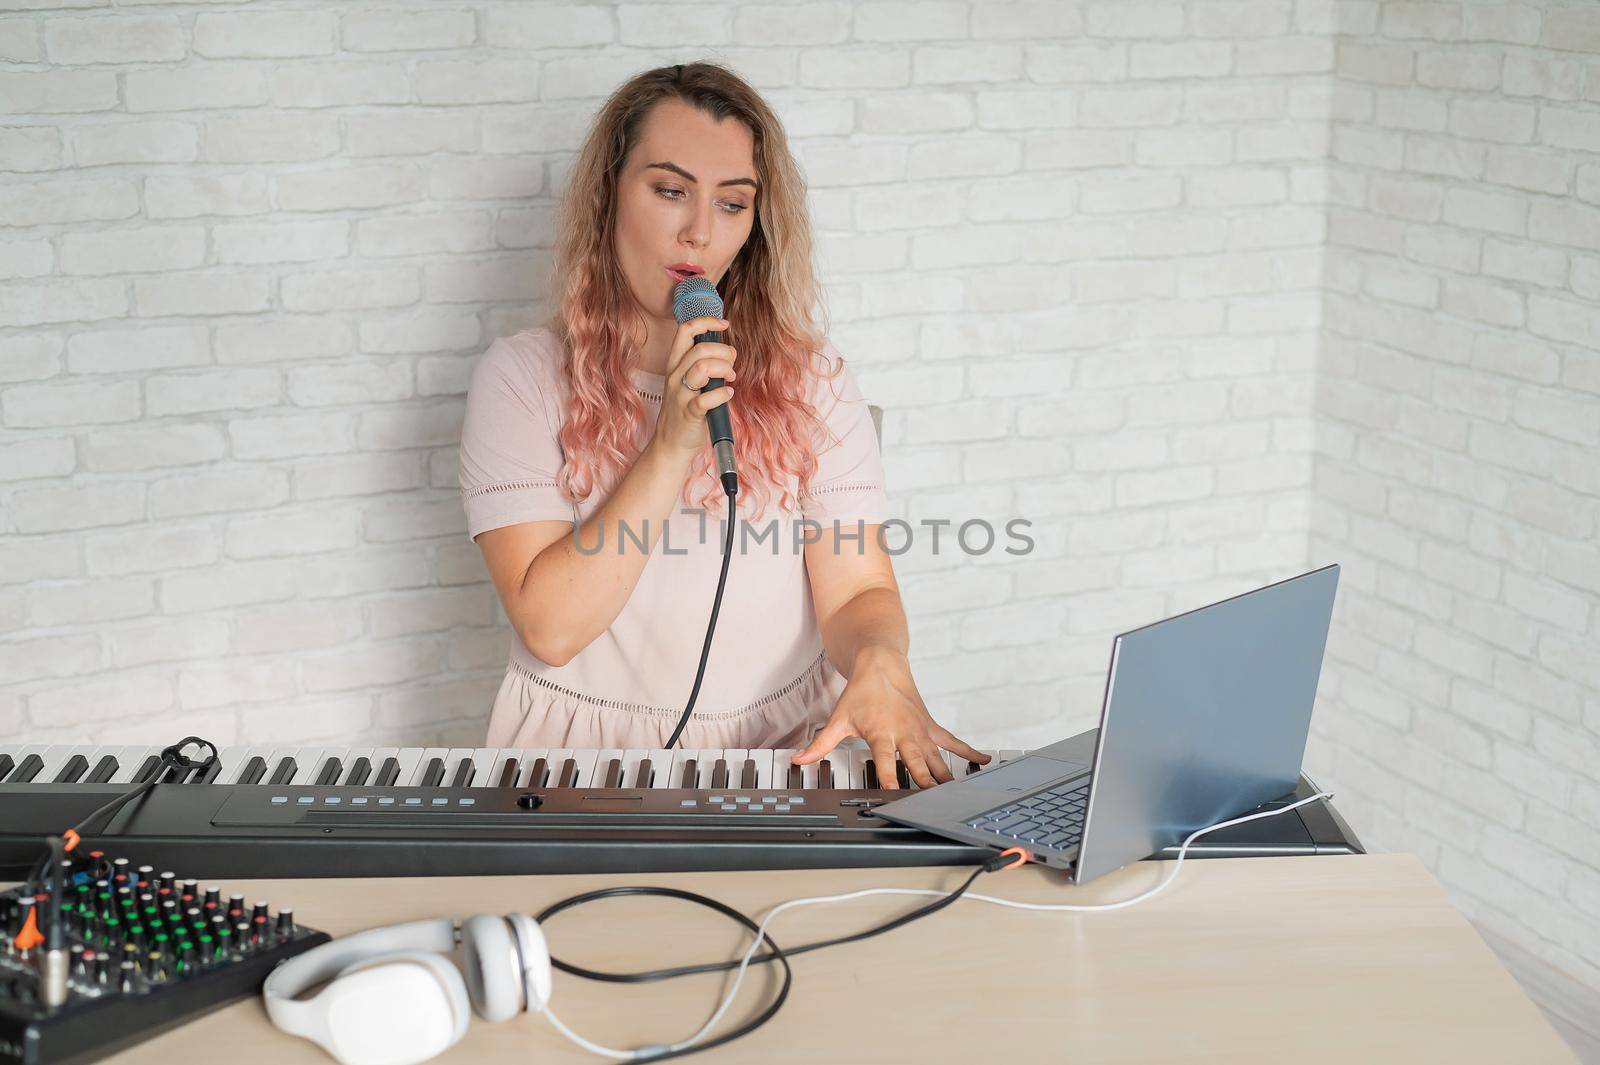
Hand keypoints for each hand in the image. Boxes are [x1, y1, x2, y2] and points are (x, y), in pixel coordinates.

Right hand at [649, 315, 736, 456]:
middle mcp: (675, 376)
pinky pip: (706, 399)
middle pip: (700, 349)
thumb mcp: (690, 383)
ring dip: (724, 370)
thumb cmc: (685, 411)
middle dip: (724, 352)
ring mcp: (681, 395)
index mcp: (675, 365)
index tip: (723, 324)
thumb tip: (730, 352)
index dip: (706, 321)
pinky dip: (722, 394)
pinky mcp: (689, 413)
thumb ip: (707, 365)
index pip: (685, 331)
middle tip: (731, 367)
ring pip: (702, 368)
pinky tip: (728, 394)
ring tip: (730, 380)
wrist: (670, 444)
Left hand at [791, 647, 990, 789]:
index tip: (893, 794)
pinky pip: (952, 742)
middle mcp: (905, 733)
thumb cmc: (861, 692)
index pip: (885, 761)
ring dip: (946, 777)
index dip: (888, 777)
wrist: (881, 663)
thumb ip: (821, 744)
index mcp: (882, 733)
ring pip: (936, 759)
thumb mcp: (838, 719)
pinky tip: (984, 761)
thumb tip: (799, 759)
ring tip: (957, 796)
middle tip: (933, 804)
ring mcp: (921, 731)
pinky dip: (968, 752)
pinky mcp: (931, 726)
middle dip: (924, 785)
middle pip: (916, 764)